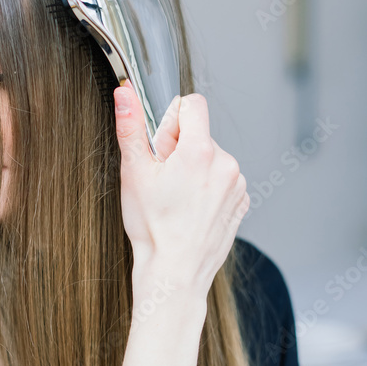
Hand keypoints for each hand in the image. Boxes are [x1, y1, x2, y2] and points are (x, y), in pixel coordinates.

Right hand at [113, 82, 248, 296]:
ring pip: (211, 158)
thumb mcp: (133, 172)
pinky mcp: (241, 202)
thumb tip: (125, 93)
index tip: (161, 147)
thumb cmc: (152, 227)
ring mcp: (237, 184)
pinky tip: (191, 210)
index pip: (192, 105)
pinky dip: (208, 189)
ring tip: (177, 199)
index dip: (171, 121)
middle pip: (200, 134)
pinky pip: (223, 180)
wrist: (174, 272)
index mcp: (199, 150)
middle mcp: (226, 163)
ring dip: (195, 170)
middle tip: (164, 181)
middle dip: (180, 149)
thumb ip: (131, 126)